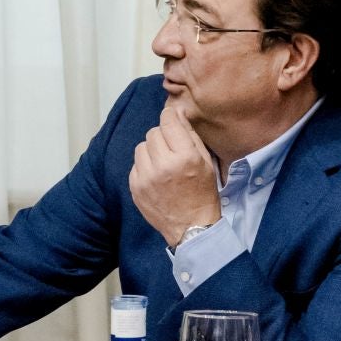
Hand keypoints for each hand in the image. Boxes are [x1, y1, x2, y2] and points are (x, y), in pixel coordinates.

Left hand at [130, 104, 221, 247]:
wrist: (191, 227)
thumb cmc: (203, 193)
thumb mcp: (206, 162)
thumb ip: (190, 135)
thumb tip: (177, 113)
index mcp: (185, 157)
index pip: (168, 122)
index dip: (169, 116)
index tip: (171, 117)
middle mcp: (163, 165)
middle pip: (152, 133)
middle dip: (162, 136)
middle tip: (172, 148)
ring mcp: (146, 177)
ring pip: (141, 147)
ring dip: (151, 151)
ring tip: (163, 164)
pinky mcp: (135, 186)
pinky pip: (135, 165)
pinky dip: (144, 166)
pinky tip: (156, 177)